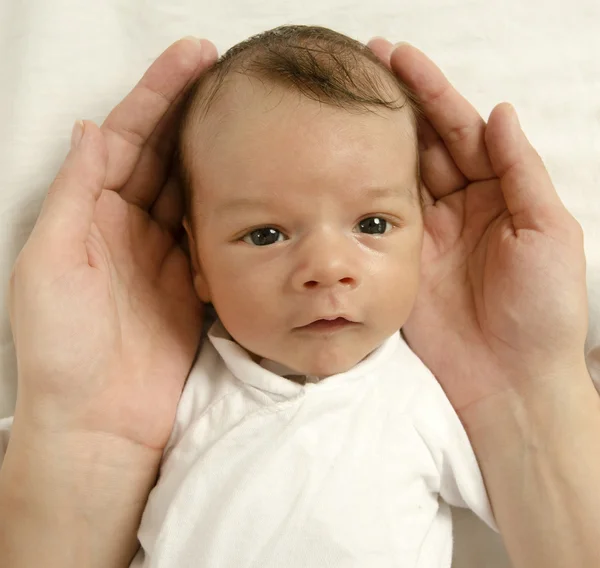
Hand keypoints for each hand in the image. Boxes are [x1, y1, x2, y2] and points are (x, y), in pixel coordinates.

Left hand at [8, 38, 217, 452]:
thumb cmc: (64, 348)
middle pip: (166, 154)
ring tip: (246, 114)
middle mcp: (129, 229)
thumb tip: (93, 130)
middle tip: (229, 71)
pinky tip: (252, 179)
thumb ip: (75, 195)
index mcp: (90, 216)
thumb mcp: (50, 263)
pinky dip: (232, 204)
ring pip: (193, 188)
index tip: (191, 59)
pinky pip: (214, 233)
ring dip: (216, 150)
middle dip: (194, 110)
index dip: (158, 95)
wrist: (99, 420)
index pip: (129, 140)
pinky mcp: (193, 284)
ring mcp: (165, 256)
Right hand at [368, 39, 588, 422]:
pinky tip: (341, 162)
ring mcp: (423, 233)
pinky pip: (375, 218)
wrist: (508, 380)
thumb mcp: (548, 230)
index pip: (460, 130)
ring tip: (345, 102)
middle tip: (361, 65)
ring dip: (373, 138)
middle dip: (395, 103)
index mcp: (498, 193)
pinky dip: (359, 188)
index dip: (432, 92)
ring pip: (395, 174)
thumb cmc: (542, 310)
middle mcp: (457, 207)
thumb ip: (519, 170)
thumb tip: (498, 113)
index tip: (399, 58)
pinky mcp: (396, 261)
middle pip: (423, 143)